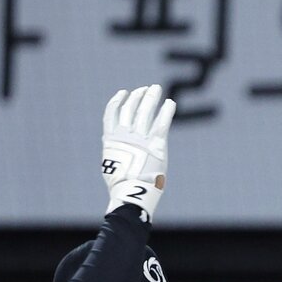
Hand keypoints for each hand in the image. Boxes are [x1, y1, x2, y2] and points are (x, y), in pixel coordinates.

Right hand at [102, 84, 174, 220]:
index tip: (124, 92)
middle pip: (130, 108)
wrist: (131, 192)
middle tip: (146, 89)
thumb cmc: (122, 186)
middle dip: (138, 96)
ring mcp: (140, 138)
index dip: (117, 100)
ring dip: (150, 98)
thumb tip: (117, 150)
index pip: (112, 113)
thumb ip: (116, 154)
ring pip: (144, 111)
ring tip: (155, 89)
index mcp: (111, 140)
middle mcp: (125, 135)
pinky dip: (166, 111)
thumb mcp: (112, 167)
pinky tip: (170, 103)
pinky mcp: (156, 144)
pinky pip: (162, 123)